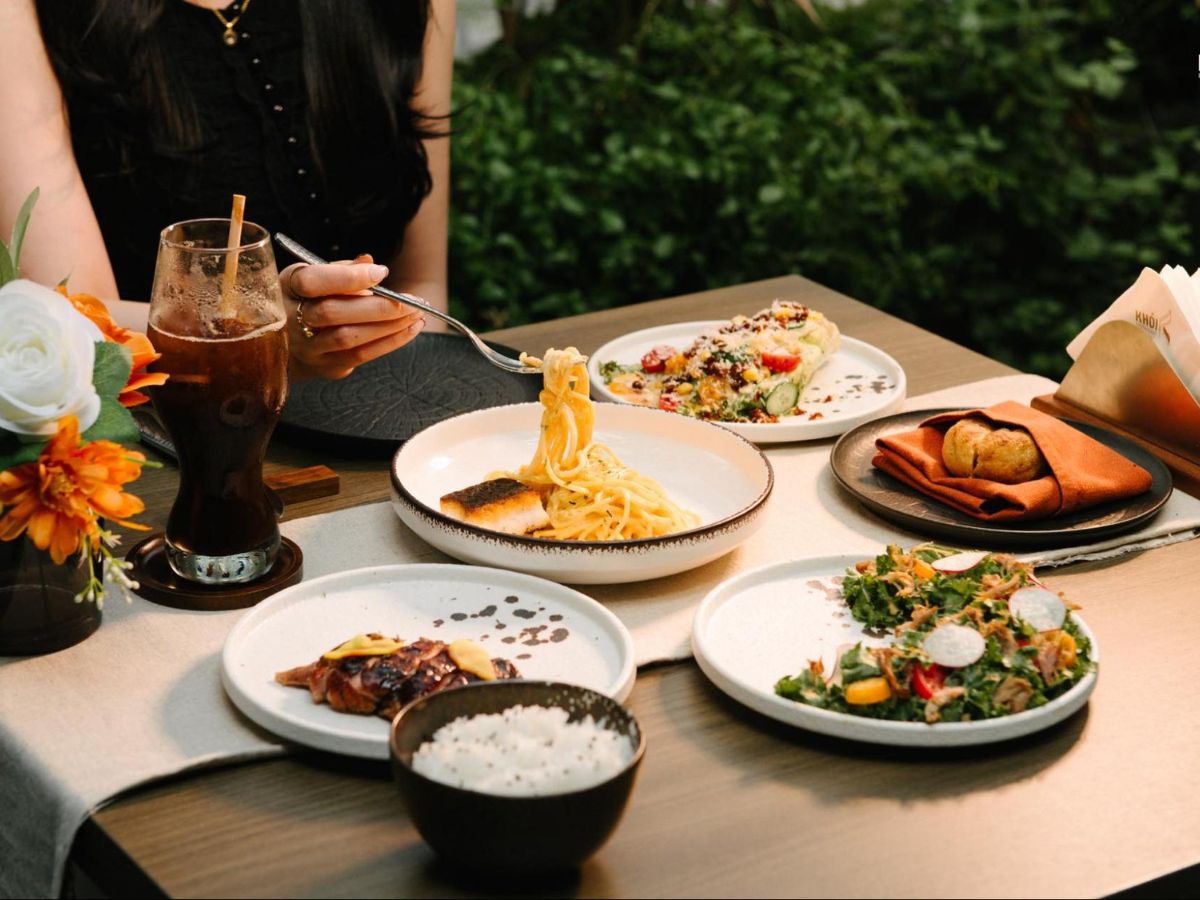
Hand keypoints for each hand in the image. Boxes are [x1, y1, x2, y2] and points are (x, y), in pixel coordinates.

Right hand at [280, 254, 424, 379]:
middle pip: (333, 313)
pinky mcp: (325, 366)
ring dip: (389, 326)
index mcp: (286, 287)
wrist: (289, 344)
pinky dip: (390, 342)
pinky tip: (410, 329)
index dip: (347, 277)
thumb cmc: (308, 301)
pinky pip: (360, 356)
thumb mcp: (315, 277)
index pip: (312, 282)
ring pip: (349, 338)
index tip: (382, 273)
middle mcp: (290, 320)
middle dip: (379, 306)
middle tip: (412, 300)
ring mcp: (307, 348)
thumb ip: (341, 269)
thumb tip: (368, 262)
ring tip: (416, 314)